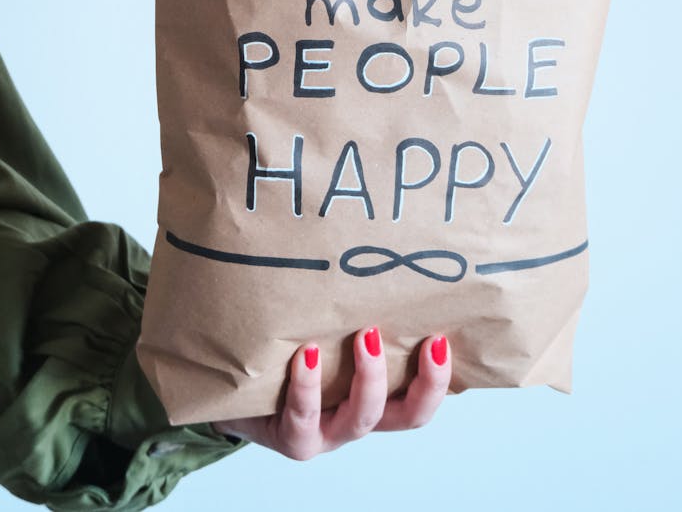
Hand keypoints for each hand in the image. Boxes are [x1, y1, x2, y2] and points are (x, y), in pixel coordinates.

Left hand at [212, 326, 451, 459]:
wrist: (239, 392)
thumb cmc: (288, 353)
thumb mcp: (326, 332)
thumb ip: (349, 307)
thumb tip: (369, 242)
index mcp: (376, 398)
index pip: (420, 398)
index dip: (438, 378)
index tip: (442, 337)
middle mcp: (357, 419)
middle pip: (407, 417)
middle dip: (425, 384)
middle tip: (429, 342)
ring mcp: (326, 434)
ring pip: (360, 419)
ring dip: (369, 377)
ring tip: (365, 335)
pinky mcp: (292, 439)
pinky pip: (304, 418)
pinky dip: (309, 386)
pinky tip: (306, 353)